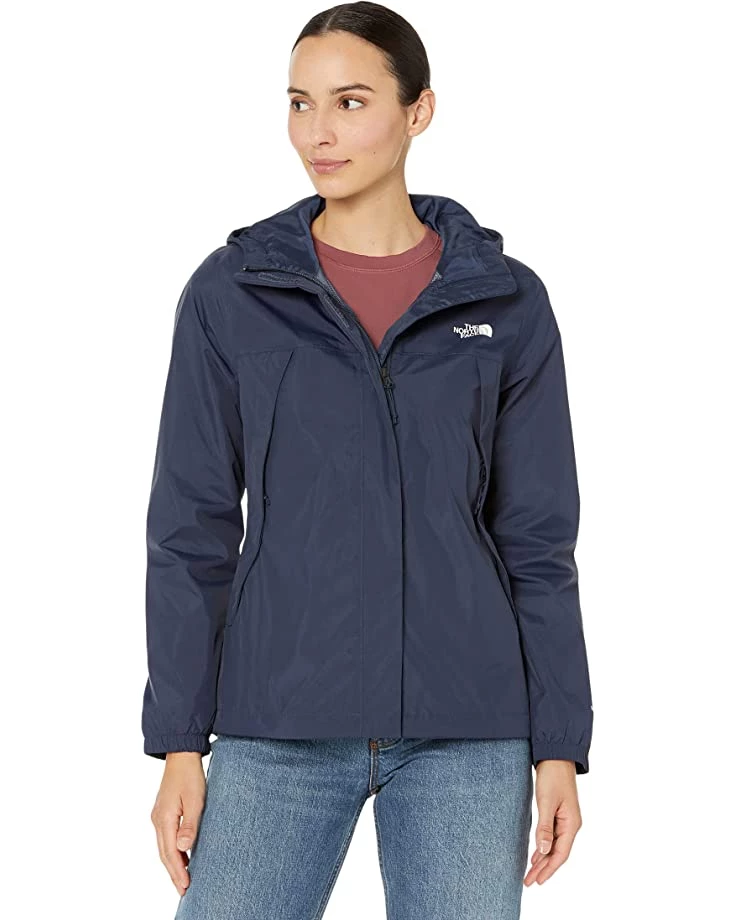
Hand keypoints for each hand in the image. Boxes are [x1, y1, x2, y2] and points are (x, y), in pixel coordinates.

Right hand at [150, 753, 205, 895]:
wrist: (181, 754)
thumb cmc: (190, 775)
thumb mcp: (196, 799)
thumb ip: (190, 825)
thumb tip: (183, 848)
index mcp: (164, 819)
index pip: (170, 853)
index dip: (178, 871)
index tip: (185, 887)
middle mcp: (157, 820)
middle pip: (164, 853)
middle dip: (173, 872)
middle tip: (184, 890)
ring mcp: (158, 816)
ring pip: (164, 846)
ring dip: (173, 863)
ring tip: (183, 878)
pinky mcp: (163, 812)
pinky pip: (165, 837)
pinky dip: (172, 850)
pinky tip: (182, 855)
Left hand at [524, 759, 582, 886]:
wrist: (556, 755)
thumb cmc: (553, 776)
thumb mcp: (546, 801)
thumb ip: (545, 827)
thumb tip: (544, 851)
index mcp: (571, 824)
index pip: (560, 854)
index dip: (549, 869)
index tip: (537, 881)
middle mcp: (571, 824)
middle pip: (557, 853)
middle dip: (543, 868)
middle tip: (529, 881)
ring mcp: (565, 819)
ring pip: (554, 845)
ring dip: (543, 859)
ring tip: (530, 872)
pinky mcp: (558, 813)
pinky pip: (552, 835)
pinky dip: (544, 846)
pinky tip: (536, 853)